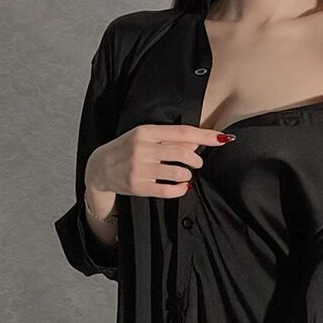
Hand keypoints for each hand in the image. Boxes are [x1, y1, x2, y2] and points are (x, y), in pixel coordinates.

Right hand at [84, 124, 235, 212]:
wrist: (100, 167)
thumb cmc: (127, 149)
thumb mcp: (145, 137)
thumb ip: (170, 139)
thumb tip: (197, 142)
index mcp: (146, 132)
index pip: (182, 132)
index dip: (205, 136)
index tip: (223, 138)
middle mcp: (142, 148)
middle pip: (183, 153)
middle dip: (196, 160)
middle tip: (196, 163)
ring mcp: (140, 169)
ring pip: (178, 173)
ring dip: (187, 175)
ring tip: (184, 175)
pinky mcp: (139, 187)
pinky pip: (168, 191)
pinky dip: (180, 190)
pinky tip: (181, 187)